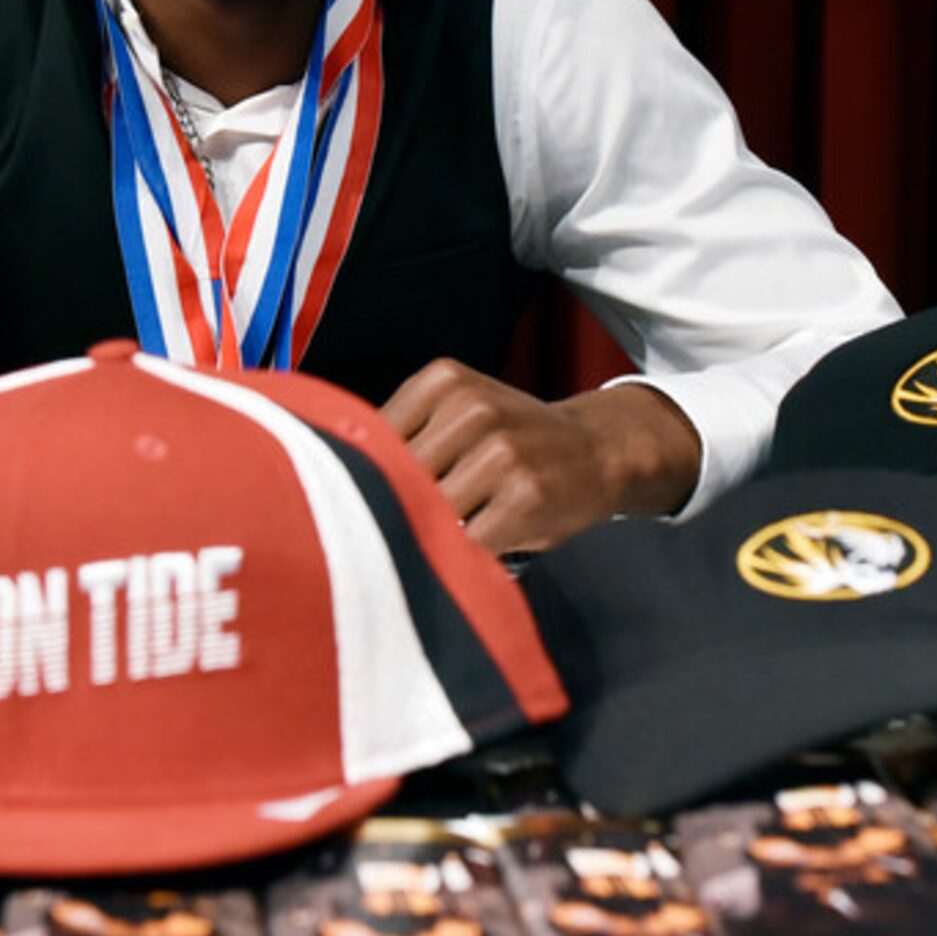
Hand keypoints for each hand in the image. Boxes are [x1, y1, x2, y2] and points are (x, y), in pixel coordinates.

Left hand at [380, 358, 701, 557]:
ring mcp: (501, 454)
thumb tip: (337, 475)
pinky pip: (466, 541)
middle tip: (390, 531)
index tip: (357, 500)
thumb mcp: (460, 409)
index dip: (361, 475)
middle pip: (397, 476)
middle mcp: (472, 410)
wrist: (599, 449)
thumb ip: (407, 433)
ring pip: (428, 511)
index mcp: (444, 381)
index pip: (372, 435)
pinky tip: (466, 550)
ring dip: (426, 533)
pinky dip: (460, 554)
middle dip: (393, 507)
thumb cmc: (514, 439)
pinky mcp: (523, 499)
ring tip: (436, 538)